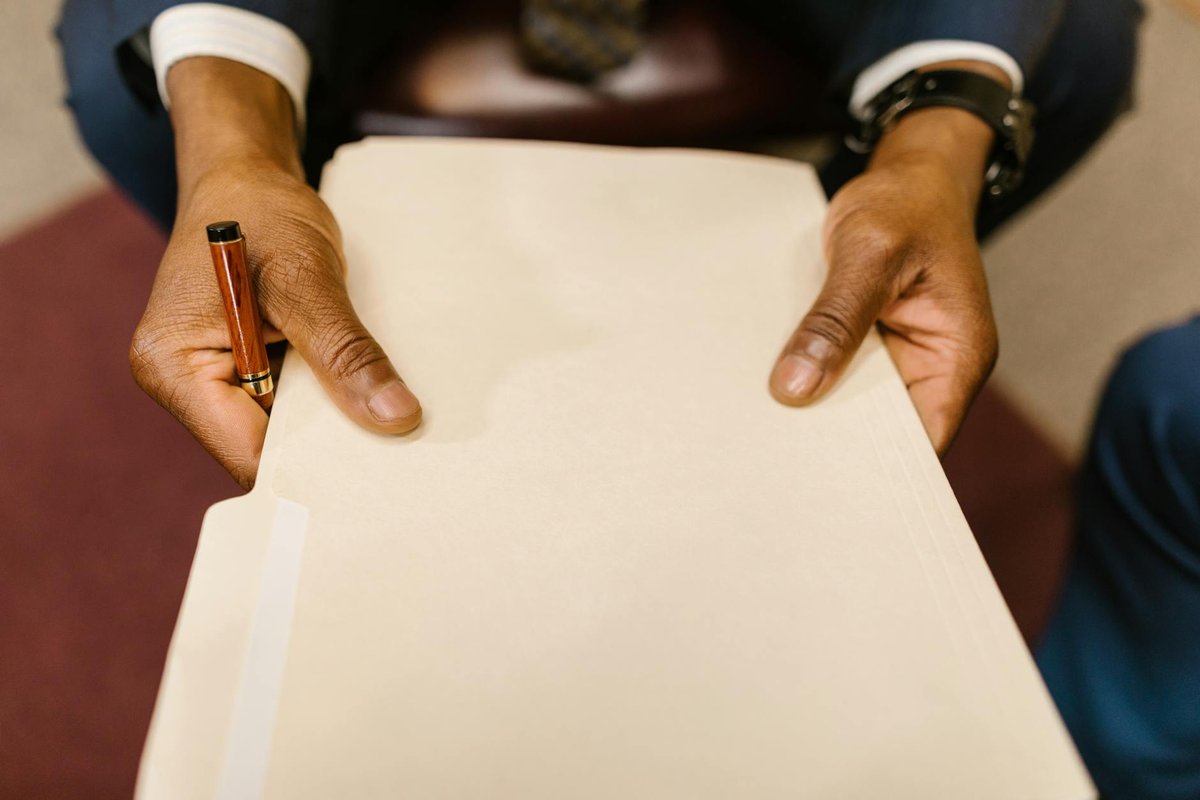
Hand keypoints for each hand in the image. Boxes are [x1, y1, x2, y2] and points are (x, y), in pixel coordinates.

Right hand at [131, 58, 420, 487]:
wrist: (247, 177)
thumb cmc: (262, 212)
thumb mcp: (308, 279)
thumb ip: (346, 353)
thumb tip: (395, 417)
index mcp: (174, 367)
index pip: (247, 456)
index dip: (310, 470)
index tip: (376, 476)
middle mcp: (182, 383)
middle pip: (265, 450)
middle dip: (327, 449)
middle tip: (398, 448)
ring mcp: (210, 378)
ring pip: (283, 429)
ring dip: (331, 421)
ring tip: (388, 416)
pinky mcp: (240, 369)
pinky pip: (289, 403)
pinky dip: (327, 398)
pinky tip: (365, 390)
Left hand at [769, 103, 1000, 453]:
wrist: (907, 173)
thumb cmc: (908, 203)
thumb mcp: (870, 253)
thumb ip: (836, 319)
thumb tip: (796, 387)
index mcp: (956, 357)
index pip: (923, 442)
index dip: (879, 469)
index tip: (822, 484)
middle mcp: (930, 367)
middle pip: (883, 432)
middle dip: (835, 442)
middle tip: (773, 459)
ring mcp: (896, 358)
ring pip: (852, 403)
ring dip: (815, 407)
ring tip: (760, 430)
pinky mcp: (866, 343)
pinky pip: (835, 371)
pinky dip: (808, 375)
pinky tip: (765, 388)